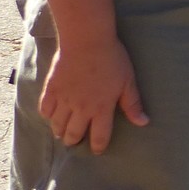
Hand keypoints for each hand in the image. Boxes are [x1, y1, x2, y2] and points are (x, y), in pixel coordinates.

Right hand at [38, 36, 148, 153]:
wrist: (86, 39)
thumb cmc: (111, 58)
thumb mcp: (127, 81)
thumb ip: (132, 103)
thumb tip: (144, 122)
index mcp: (101, 108)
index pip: (99, 136)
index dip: (98, 146)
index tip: (98, 150)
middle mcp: (80, 109)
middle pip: (74, 135)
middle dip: (75, 141)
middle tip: (76, 141)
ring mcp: (64, 100)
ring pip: (57, 126)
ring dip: (60, 131)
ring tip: (63, 132)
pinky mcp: (51, 90)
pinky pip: (44, 110)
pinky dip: (47, 116)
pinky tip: (52, 115)